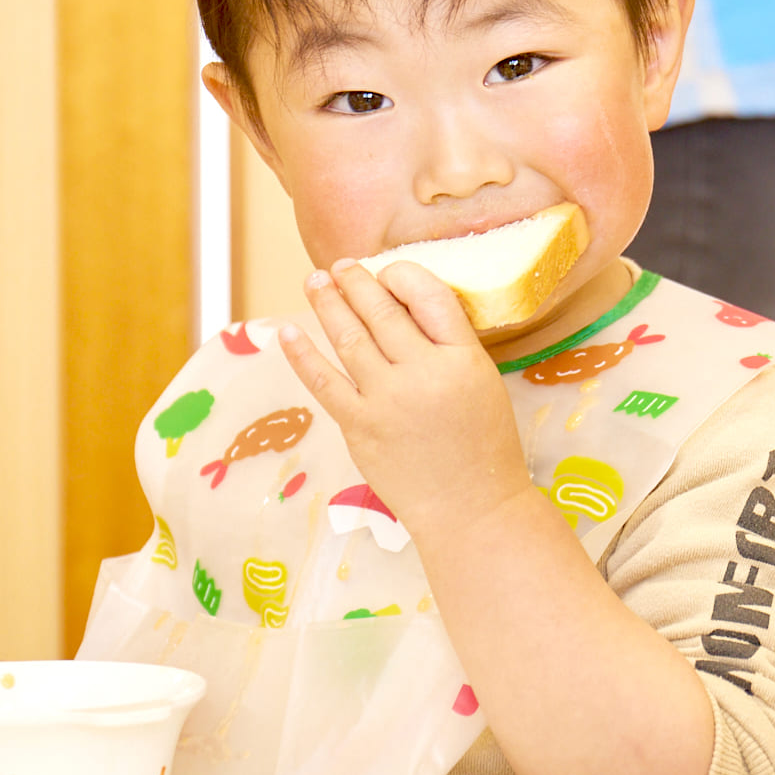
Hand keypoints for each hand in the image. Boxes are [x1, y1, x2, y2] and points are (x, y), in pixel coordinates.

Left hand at [280, 259, 532, 540]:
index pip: (429, 296)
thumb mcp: (483, 383)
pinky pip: (323, 381)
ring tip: (315, 281)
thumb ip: (449, 346)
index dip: (402, 275)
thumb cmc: (484, 447)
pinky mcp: (359, 426)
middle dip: (356, 282)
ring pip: (348, 337)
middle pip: (381, 311)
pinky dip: (302, 354)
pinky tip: (289, 332)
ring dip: (327, 303)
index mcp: (464, 358)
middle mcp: (423, 373)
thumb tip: (401, 310)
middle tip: (341, 265)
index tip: (387, 270)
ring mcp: (386, 400)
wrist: (472, 509)